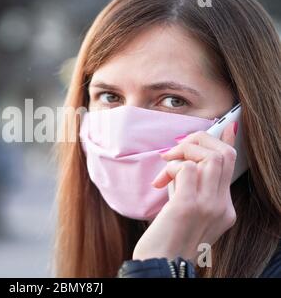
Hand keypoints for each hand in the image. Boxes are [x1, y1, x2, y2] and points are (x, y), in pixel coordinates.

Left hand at [132, 122, 237, 262]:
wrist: (161, 266)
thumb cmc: (166, 240)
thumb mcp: (184, 212)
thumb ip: (188, 189)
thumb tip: (181, 163)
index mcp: (224, 209)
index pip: (231, 166)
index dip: (227, 142)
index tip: (226, 126)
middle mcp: (222, 207)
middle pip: (224, 155)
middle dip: (198, 140)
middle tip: (174, 150)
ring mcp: (208, 206)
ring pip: (210, 156)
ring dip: (184, 151)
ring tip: (165, 164)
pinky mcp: (188, 206)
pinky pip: (186, 168)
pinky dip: (172, 167)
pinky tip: (160, 182)